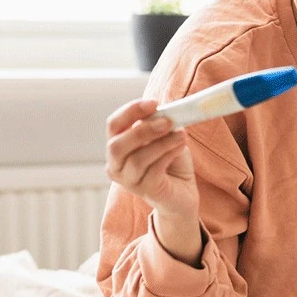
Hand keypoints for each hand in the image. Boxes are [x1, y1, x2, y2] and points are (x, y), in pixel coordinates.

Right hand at [105, 99, 198, 220]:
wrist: (182, 193)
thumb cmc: (171, 162)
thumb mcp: (165, 137)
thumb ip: (160, 125)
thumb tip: (165, 111)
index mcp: (118, 145)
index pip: (114, 125)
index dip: (130, 111)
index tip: (154, 103)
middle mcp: (117, 165)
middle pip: (117, 145)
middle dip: (142, 130)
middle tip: (167, 121)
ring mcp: (129, 180)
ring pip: (137, 159)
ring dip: (162, 143)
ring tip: (182, 135)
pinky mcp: (146, 190)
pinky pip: (154, 170)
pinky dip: (169, 154)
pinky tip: (181, 147)